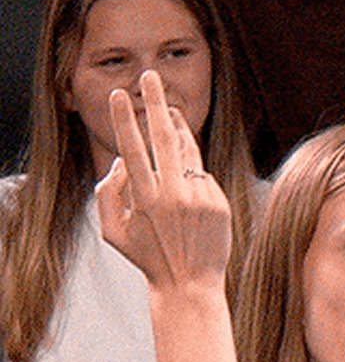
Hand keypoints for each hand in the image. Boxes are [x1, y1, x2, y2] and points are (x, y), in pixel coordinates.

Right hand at [95, 70, 232, 293]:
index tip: (119, 95)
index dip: (124, 120)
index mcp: (145, 200)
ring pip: (188, 152)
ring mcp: (200, 198)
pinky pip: (203, 178)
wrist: (190, 286)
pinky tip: (189, 200)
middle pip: (164, 138)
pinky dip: (193, 180)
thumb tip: (121, 160)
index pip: (133, 150)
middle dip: (156, 103)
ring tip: (169, 115)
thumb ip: (108, 193)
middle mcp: (173, 195)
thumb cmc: (148, 257)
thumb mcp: (113, 231)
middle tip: (150, 76)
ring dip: (179, 130)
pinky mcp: (219, 204)